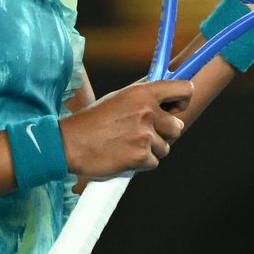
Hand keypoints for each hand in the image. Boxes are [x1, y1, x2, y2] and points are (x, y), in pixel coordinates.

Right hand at [59, 79, 192, 179]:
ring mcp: (144, 135)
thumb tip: (167, 102)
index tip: (176, 108)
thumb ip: (144, 99)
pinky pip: (154, 162)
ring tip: (127, 144)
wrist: (69, 144)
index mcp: (142, 93)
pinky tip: (123, 155)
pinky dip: (141, 162)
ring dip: (151, 149)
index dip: (183, 100)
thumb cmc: (92, 122)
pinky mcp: (140, 156)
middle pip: (177, 126)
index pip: (183, 90)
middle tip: (142, 134)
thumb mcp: (118, 99)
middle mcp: (146, 111)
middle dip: (164, 133)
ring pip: (166, 147)